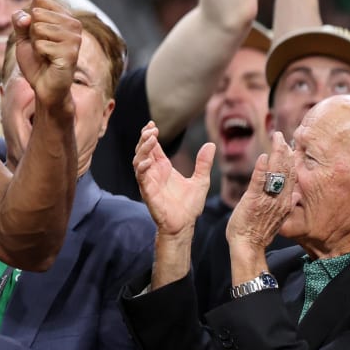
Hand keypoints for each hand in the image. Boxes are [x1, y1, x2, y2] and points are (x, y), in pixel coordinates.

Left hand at [10, 0, 80, 108]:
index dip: (28, 19)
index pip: (39, 0)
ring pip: (39, 28)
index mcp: (65, 16)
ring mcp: (74, 38)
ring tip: (44, 54)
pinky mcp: (71, 53)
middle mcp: (74, 24)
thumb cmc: (36, 60)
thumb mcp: (23, 38)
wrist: (43, 86)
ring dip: (35, 44)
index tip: (35, 34)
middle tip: (40, 47)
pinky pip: (41, 45)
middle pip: (37, 13)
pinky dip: (38, 54)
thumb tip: (26, 15)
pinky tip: (48, 61)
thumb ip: (20, 22)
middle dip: (31, 33)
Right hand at [133, 121, 213, 235]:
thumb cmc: (189, 206)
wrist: (185, 225)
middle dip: (144, 139)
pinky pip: (141, 178)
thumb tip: (211, 145)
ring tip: (150, 139)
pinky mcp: (148, 192)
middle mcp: (154, 173)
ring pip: (138, 161)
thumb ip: (204, 163)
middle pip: (143, 151)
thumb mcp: (201, 181)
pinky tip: (148, 161)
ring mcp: (149, 182)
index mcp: (163, 168)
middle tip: (151, 129)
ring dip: (142, 149)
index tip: (153, 124)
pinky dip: (142, 168)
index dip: (150, 135)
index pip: (153, 147)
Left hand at [226, 132, 296, 253]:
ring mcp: (268, 200)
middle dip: (284, 151)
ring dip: (276, 155)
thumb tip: (298, 195)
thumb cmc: (258, 230)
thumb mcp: (277, 216)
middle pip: (286, 171)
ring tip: (276, 140)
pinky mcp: (254, 201)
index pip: (291, 176)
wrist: (248, 245)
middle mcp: (281, 199)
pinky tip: (264, 157)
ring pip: (276, 174)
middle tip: (279, 135)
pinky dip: (262, 169)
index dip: (290, 159)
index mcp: (286, 201)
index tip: (288, 145)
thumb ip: (287, 203)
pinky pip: (260, 183)